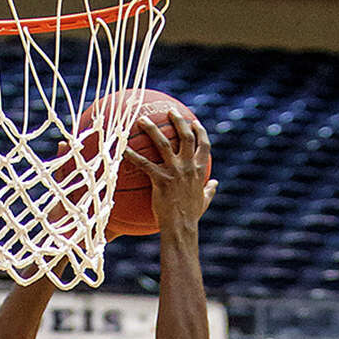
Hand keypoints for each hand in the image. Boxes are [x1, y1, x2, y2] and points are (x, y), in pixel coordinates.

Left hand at [126, 111, 216, 232]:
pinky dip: (132, 155)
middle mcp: (188, 166)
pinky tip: (123, 149)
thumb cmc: (191, 217)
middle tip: (170, 110)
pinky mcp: (160, 180)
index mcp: (199, 170)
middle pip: (185, 136)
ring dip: (152, 129)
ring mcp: (174, 171)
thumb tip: (215, 183)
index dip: (199, 131)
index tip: (194, 122)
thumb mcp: (204, 201)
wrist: (181, 228)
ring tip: (142, 120)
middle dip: (178, 120)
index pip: (203, 144)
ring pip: (163, 143)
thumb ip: (209, 190)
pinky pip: (144, 164)